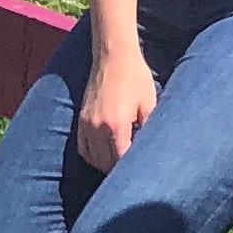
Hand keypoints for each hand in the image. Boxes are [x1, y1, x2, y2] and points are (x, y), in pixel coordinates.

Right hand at [74, 45, 160, 170]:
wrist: (114, 56)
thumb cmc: (136, 78)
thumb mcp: (150, 103)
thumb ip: (149, 129)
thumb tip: (152, 151)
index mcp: (116, 125)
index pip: (121, 161)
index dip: (132, 171)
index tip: (143, 175)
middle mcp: (97, 128)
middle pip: (106, 164)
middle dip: (120, 173)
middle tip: (135, 176)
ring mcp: (86, 124)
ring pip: (93, 159)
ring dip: (106, 166)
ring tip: (122, 169)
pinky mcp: (81, 120)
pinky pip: (83, 149)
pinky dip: (93, 157)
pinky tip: (106, 157)